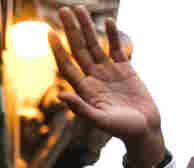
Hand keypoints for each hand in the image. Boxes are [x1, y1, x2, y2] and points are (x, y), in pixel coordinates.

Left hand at [49, 6, 164, 167]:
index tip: (49, 32)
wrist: (145, 130)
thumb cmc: (122, 130)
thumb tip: (60, 95)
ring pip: (95, 45)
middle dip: (70, 30)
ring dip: (87, 27)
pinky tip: (108, 21)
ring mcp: (109, 72)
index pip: (67, 65)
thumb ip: (81, 108)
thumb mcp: (101, 121)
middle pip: (78, 49)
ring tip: (80, 8)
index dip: (58, 50)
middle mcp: (94, 78)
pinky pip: (116, 48)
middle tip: (63, 10)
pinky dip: (112, 35)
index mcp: (85, 90)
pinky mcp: (125, 69)